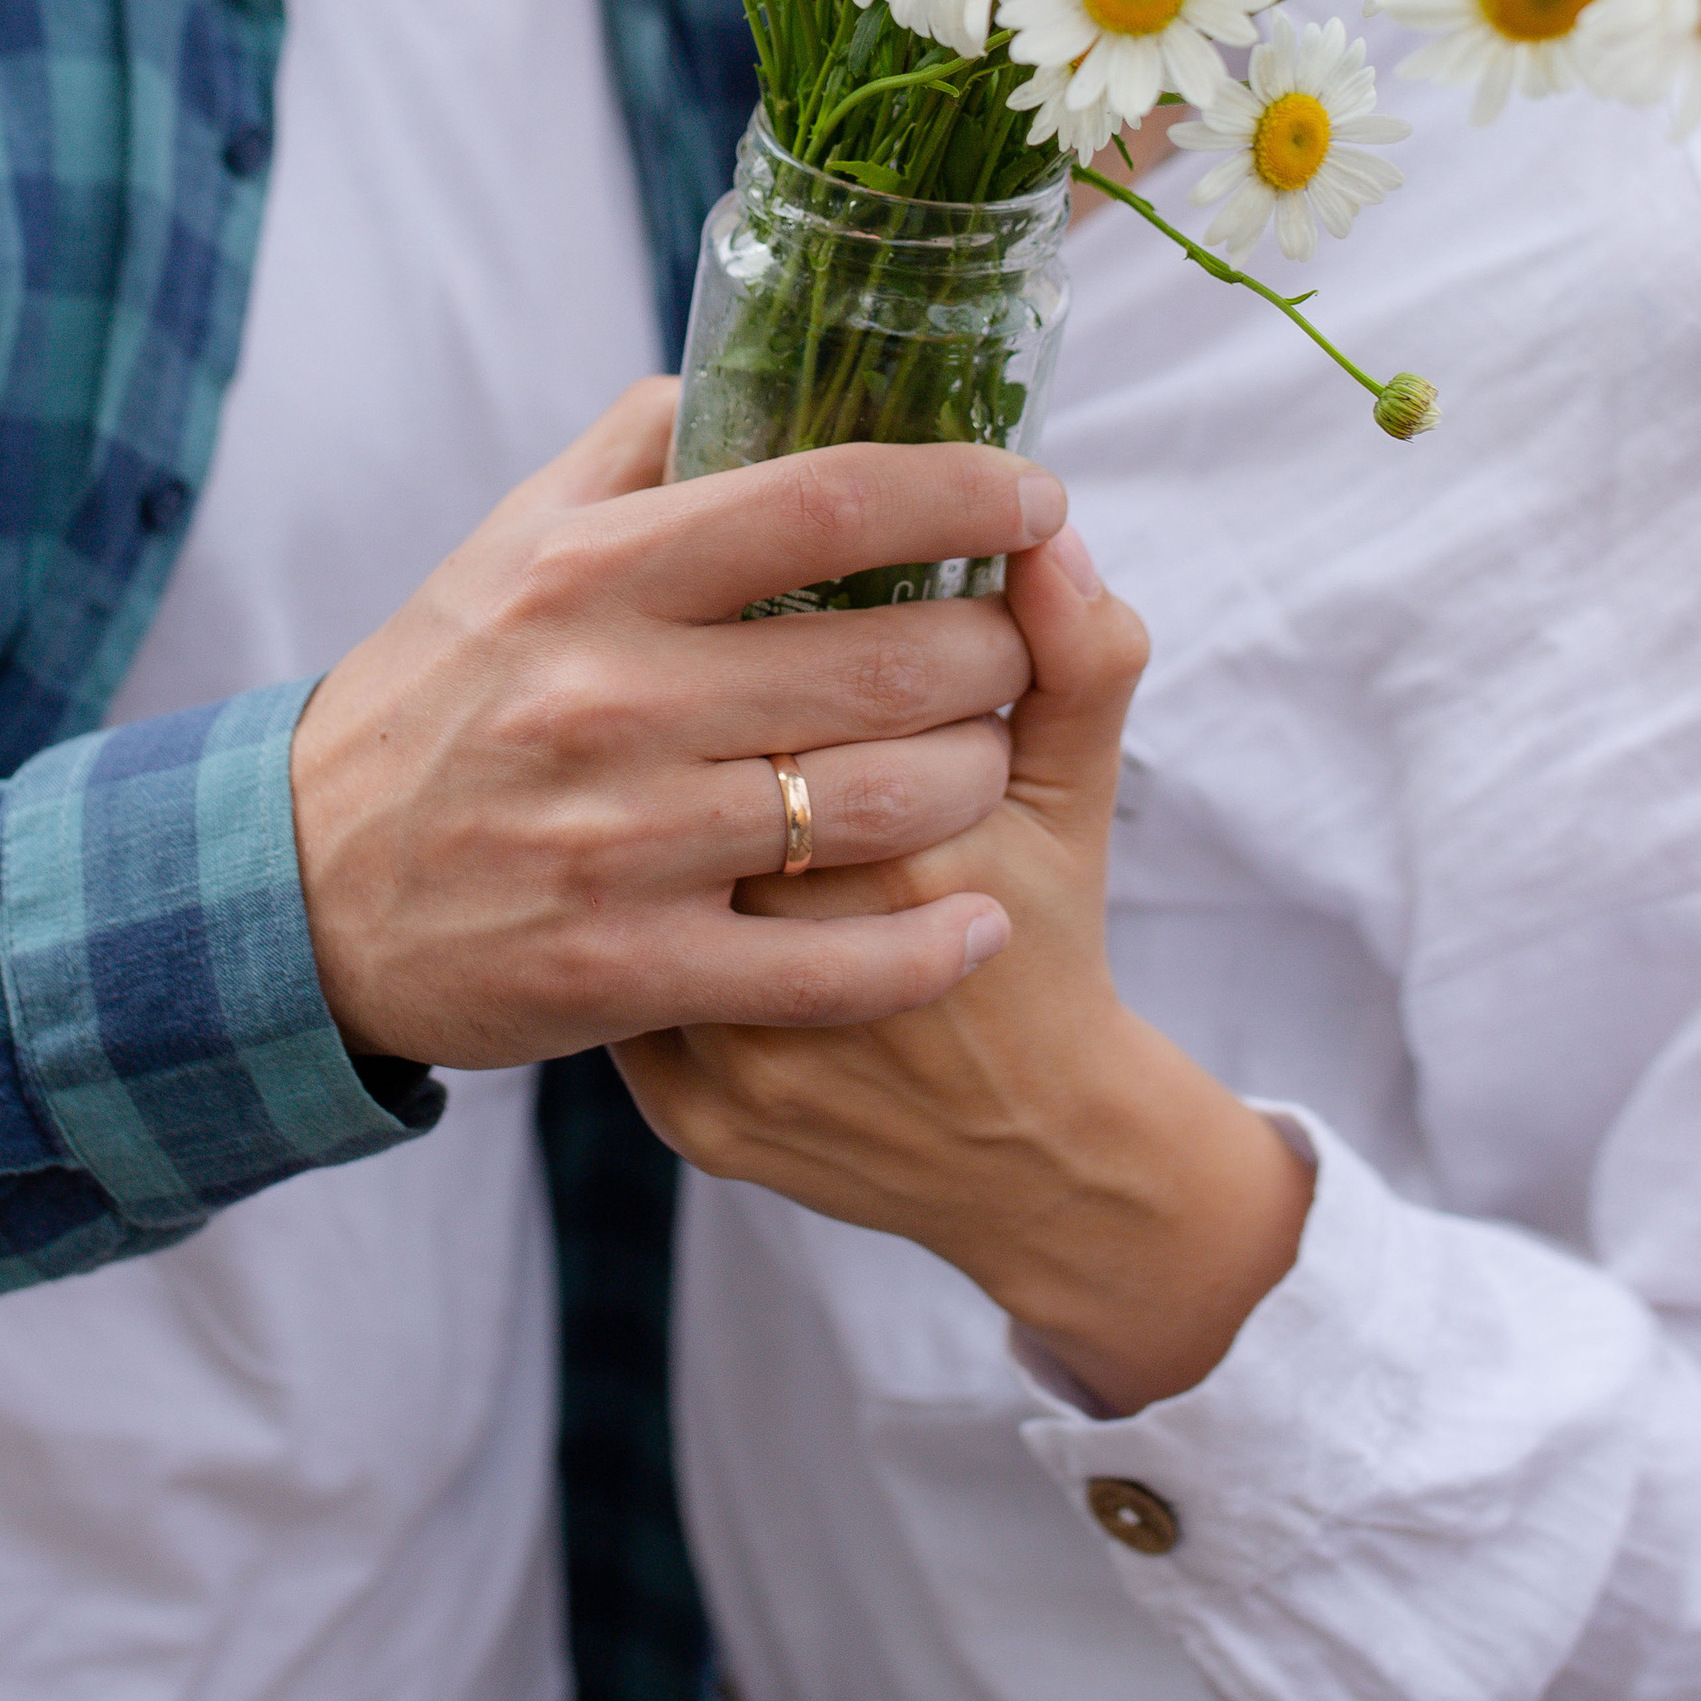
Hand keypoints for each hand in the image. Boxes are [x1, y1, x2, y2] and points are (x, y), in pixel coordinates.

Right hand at [291, 378, 1064, 1066]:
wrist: (296, 891)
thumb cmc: (436, 694)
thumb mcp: (509, 543)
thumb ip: (636, 449)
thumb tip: (754, 367)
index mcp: (592, 574)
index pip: (822, 501)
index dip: (960, 490)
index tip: (1034, 491)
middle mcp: (611, 699)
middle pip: (885, 663)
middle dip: (991, 650)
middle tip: (1012, 643)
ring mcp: (622, 843)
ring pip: (879, 808)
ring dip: (972, 781)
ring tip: (986, 758)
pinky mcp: (625, 972)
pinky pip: (827, 969)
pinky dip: (928, 949)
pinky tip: (978, 922)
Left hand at [615, 525, 1313, 1414]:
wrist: (1035, 1162)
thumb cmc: (1052, 936)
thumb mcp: (1077, 795)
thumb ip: (1080, 654)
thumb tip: (1050, 538)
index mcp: (903, 849)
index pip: (782, 681)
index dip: (772, 623)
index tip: (782, 596)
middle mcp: (802, 959)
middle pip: (696, 774)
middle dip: (699, 715)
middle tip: (717, 674)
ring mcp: (736, 1053)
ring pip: (640, 874)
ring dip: (646, 807)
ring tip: (673, 763)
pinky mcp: (695, 1118)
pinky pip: (620, 981)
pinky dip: (628, 916)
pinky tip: (648, 866)